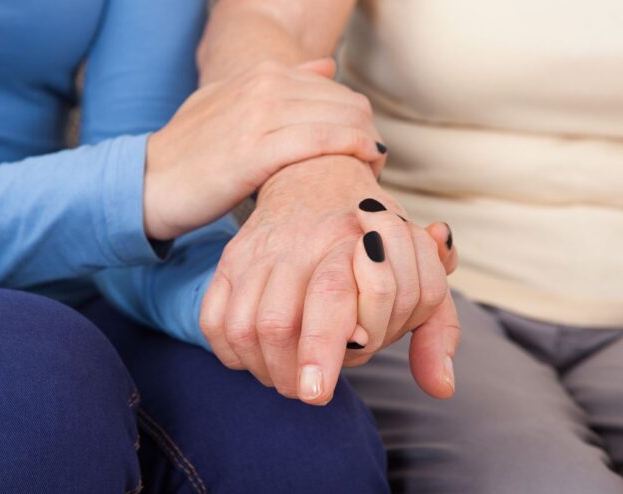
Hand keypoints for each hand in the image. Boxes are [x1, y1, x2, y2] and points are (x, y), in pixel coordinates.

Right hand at [143, 59, 385, 239]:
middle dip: (368, 133)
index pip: (336, 90)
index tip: (362, 148)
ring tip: (372, 172)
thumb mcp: (231, 103)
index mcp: (262, 74)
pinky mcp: (256, 149)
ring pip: (341, 118)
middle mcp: (266, 86)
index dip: (356, 121)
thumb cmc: (192, 151)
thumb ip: (279, 83)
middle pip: (346, 103)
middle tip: (373, 165)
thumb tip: (326, 66)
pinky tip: (368, 162)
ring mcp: (261, 114)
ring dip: (368, 145)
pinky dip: (354, 149)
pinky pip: (322, 140)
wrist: (149, 180)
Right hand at [199, 156, 459, 403]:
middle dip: (289, 372)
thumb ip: (436, 328)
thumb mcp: (421, 272)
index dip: (321, 351)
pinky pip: (214, 318)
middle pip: (277, 324)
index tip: (319, 392)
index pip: (330, 297)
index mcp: (350, 242)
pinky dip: (230, 350)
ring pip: (242, 326)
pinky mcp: (231, 260)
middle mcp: (298, 244)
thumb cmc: (375, 235)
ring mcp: (257, 251)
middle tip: (308, 390)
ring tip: (285, 377)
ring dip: (261, 366)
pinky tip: (255, 357)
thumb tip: (441, 387)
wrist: (316, 178)